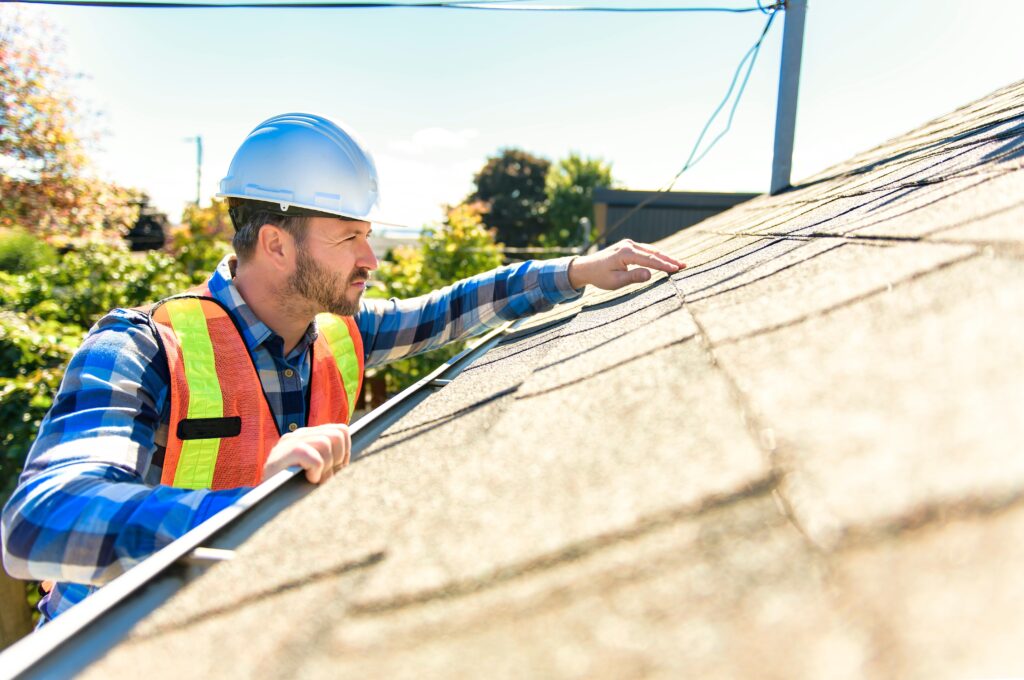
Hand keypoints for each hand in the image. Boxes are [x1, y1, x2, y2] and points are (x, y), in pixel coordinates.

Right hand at [261, 423, 350, 483]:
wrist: (265, 504)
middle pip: (337, 435)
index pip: (340, 430)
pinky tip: (308, 480)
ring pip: (326, 443)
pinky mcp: (281, 454)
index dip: (345, 452)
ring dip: (325, 468)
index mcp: (308, 435)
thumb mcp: (319, 471)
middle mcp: (298, 434)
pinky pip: (314, 457)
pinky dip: (316, 471)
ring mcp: (288, 442)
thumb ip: (332, 460)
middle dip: (337, 460)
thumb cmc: (296, 489)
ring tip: (315, 480)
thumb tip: (350, 459)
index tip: (336, 469)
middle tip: (324, 477)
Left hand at [568, 239, 684, 290]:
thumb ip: (633, 277)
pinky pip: (646, 250)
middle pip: (653, 252)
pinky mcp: (629, 246)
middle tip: (684, 266)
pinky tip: (666, 261)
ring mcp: (629, 244)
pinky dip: (657, 256)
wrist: (587, 268)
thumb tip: (650, 275)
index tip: (677, 269)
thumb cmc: (600, 277)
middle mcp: (628, 245)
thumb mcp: (615, 281)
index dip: (664, 265)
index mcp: (625, 253)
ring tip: (678, 264)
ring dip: (665, 257)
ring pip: (651, 250)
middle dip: (669, 259)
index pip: (649, 259)